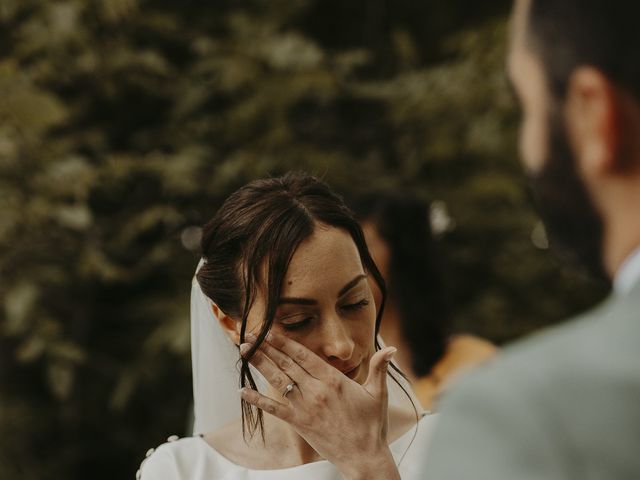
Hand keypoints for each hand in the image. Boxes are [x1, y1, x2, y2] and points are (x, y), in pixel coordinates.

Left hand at [239, 332, 399, 479]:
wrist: (364, 456)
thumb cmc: (371, 425)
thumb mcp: (378, 393)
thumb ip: (380, 367)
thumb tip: (391, 348)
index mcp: (333, 379)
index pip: (303, 355)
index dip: (285, 341)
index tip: (270, 329)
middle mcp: (316, 390)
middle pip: (286, 363)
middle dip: (266, 347)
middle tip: (250, 333)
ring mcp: (306, 407)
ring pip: (278, 380)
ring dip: (259, 364)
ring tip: (244, 350)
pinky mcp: (299, 423)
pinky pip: (274, 409)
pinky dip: (258, 400)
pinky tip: (242, 391)